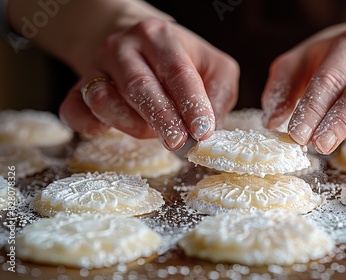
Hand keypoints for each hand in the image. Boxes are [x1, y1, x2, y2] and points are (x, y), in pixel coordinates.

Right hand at [60, 19, 238, 149]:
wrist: (133, 43)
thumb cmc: (180, 61)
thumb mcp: (212, 66)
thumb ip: (219, 93)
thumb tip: (212, 129)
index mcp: (160, 37)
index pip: (177, 72)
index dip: (191, 104)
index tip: (203, 131)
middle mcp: (124, 47)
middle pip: (140, 86)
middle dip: (161, 119)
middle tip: (178, 143)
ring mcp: (97, 66)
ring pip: (105, 100)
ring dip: (130, 124)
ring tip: (152, 132)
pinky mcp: (78, 86)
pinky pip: (73, 110)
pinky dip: (89, 125)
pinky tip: (107, 130)